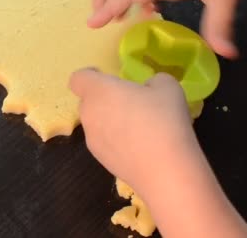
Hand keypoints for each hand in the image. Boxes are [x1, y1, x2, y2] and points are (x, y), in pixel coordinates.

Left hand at [69, 68, 246, 236]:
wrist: (165, 170)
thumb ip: (154, 81)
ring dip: (110, 120)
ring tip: (140, 127)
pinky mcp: (100, 160)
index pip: (78, 78)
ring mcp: (92, 139)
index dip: (91, 76)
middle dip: (105, 99)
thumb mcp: (168, 87)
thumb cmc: (163, 119)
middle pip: (88, 101)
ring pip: (96, 123)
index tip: (110, 78)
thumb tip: (148, 89)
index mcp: (98, 91)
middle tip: (132, 102)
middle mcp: (88, 114)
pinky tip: (140, 147)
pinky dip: (116, 141)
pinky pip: (104, 142)